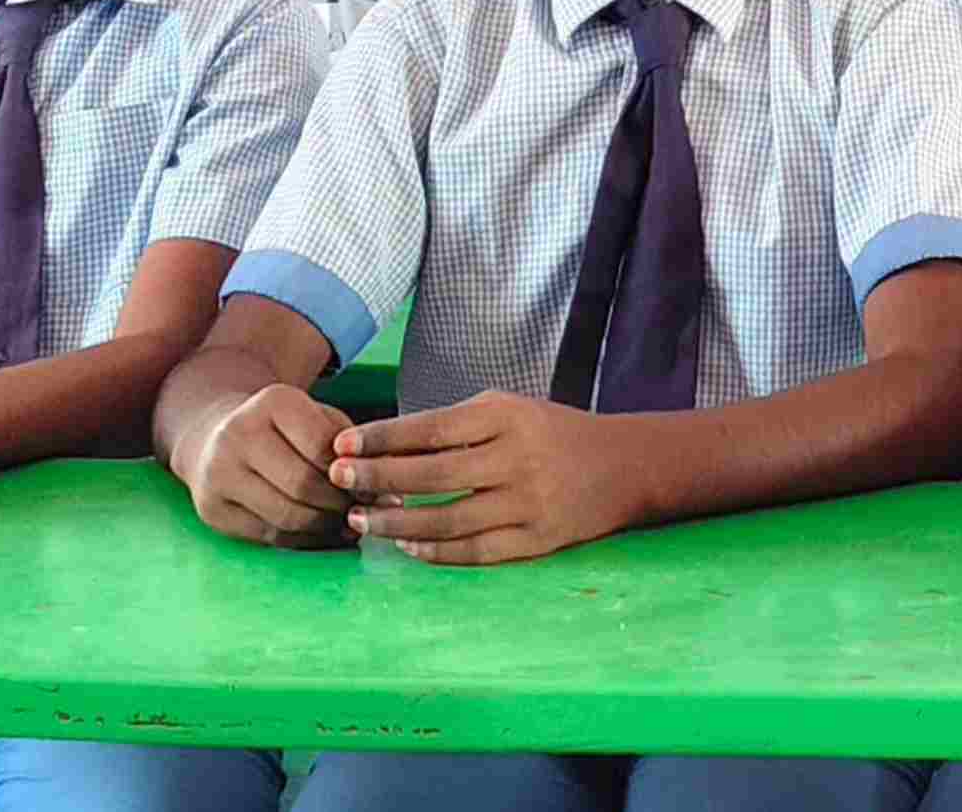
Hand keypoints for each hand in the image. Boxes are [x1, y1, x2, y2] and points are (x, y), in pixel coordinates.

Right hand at [179, 382, 357, 548]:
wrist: (215, 435)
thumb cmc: (283, 428)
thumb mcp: (318, 418)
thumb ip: (353, 448)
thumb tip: (386, 497)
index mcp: (272, 403)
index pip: (323, 447)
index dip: (352, 473)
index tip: (369, 486)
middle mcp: (238, 435)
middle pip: (303, 485)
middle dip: (339, 504)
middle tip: (359, 511)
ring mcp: (218, 474)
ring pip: (287, 516)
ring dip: (324, 526)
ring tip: (344, 522)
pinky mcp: (212, 510)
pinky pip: (270, 536)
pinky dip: (303, 540)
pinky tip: (319, 533)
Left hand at [333, 390, 642, 565]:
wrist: (623, 466)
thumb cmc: (552, 433)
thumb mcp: (510, 410)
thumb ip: (456, 426)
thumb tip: (385, 447)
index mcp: (506, 416)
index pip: (430, 428)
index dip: (381, 438)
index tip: (342, 444)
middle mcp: (517, 458)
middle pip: (431, 474)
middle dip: (377, 478)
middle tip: (337, 480)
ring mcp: (528, 503)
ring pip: (447, 520)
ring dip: (396, 524)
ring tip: (360, 522)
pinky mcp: (537, 540)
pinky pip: (474, 551)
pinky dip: (435, 551)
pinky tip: (406, 546)